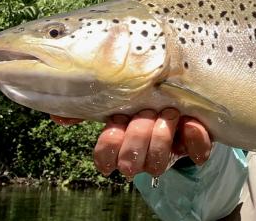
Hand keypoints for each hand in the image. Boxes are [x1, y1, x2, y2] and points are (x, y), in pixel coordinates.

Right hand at [51, 108, 211, 177]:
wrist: (188, 93)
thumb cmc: (146, 95)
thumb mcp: (119, 95)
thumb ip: (90, 103)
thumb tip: (59, 116)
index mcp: (122, 139)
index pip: (105, 159)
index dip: (109, 146)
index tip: (116, 122)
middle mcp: (144, 152)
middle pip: (131, 162)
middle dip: (137, 137)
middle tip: (146, 114)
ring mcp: (170, 151)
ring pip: (158, 162)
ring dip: (162, 136)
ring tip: (169, 113)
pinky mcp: (197, 146)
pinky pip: (197, 152)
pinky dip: (194, 138)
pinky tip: (190, 122)